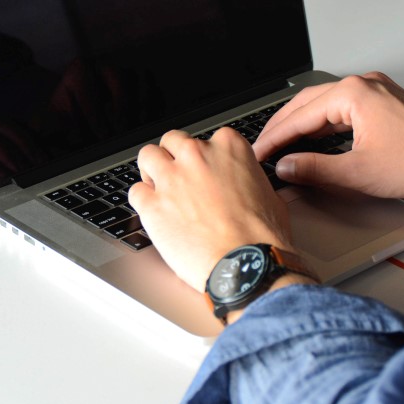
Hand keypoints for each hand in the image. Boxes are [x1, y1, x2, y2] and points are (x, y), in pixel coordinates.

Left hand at [129, 128, 293, 292]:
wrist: (246, 265)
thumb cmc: (261, 237)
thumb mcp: (269, 195)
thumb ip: (248, 180)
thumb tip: (245, 187)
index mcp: (228, 147)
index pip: (207, 139)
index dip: (204, 158)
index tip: (205, 171)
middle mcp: (196, 155)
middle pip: (172, 141)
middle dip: (174, 157)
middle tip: (179, 177)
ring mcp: (171, 178)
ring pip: (147, 156)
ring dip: (152, 170)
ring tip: (159, 189)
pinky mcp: (152, 204)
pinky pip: (135, 192)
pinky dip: (142, 201)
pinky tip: (153, 213)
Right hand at [252, 72, 403, 207]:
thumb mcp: (359, 173)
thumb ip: (315, 169)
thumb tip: (287, 167)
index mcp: (352, 94)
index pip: (299, 116)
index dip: (274, 138)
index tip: (259, 153)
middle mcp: (363, 85)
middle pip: (307, 103)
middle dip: (282, 126)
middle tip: (263, 147)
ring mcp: (375, 90)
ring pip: (325, 104)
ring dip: (302, 124)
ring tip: (283, 143)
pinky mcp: (385, 101)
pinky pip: (343, 107)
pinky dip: (323, 123)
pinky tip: (316, 137)